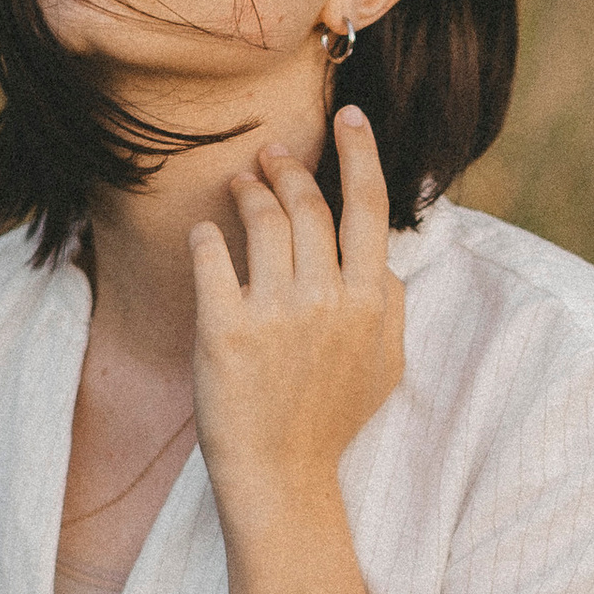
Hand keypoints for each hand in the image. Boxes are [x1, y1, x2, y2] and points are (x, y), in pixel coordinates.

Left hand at [190, 104, 404, 524]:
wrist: (281, 478)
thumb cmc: (331, 421)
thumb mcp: (385, 366)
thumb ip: (388, 306)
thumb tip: (382, 259)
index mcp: (369, 303)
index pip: (369, 208)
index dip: (360, 153)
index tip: (347, 116)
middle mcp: (327, 300)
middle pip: (308, 204)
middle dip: (288, 168)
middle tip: (272, 156)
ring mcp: (276, 314)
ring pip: (262, 220)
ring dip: (248, 191)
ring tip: (240, 183)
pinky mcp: (225, 331)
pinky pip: (211, 257)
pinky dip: (206, 236)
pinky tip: (205, 234)